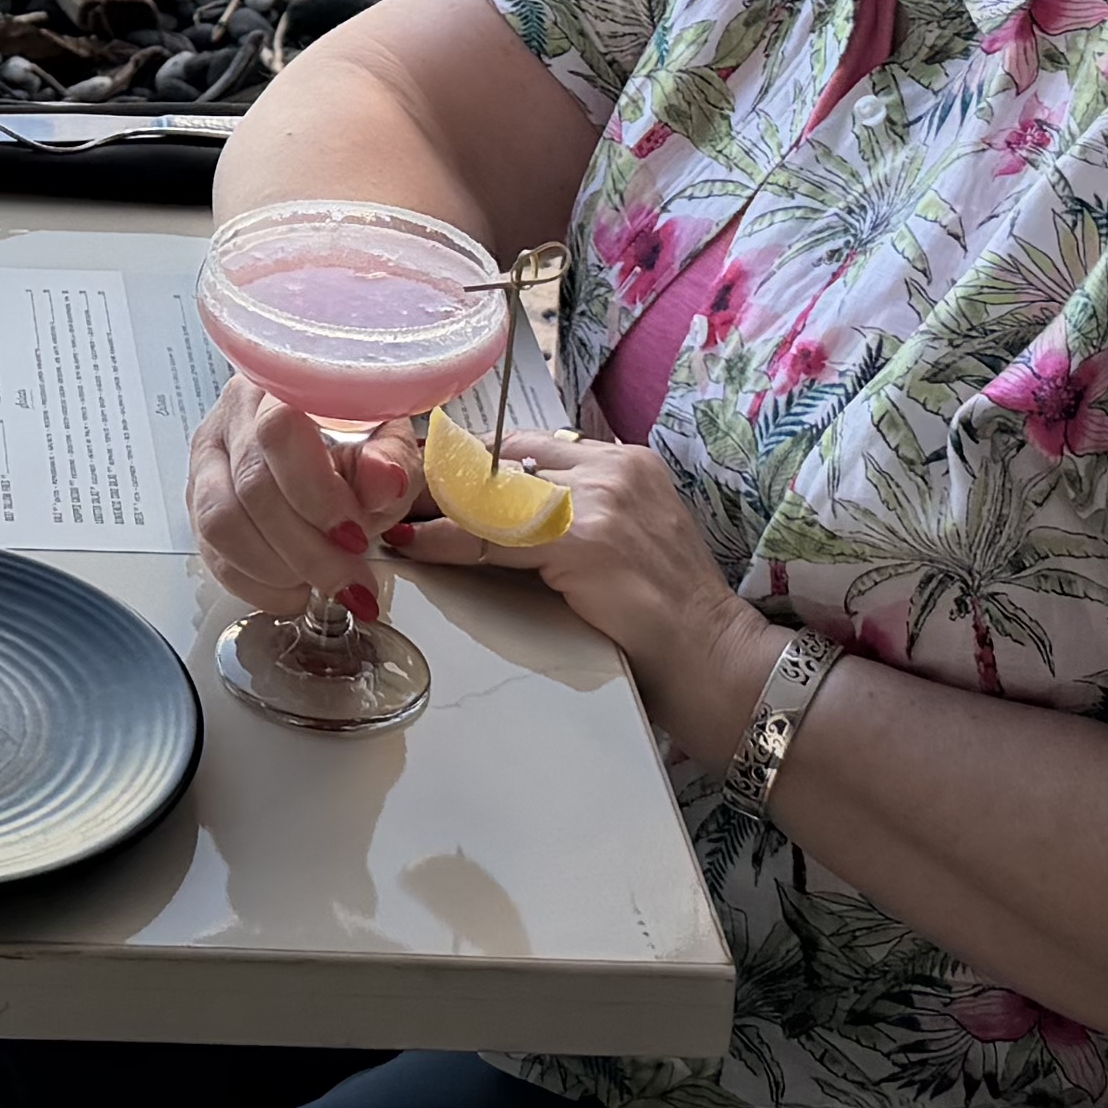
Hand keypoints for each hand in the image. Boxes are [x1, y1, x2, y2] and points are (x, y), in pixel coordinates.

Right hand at [186, 382, 422, 628]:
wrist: (330, 456)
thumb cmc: (360, 447)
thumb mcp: (390, 450)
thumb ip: (390, 464)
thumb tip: (383, 480)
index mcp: (282, 386)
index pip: (279, 433)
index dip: (315, 493)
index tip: (353, 534)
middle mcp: (235, 416)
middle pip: (252, 488)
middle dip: (307, 550)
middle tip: (350, 579)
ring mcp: (208, 459)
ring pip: (220, 524)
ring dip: (277, 569)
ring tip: (319, 583)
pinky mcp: (197, 500)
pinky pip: (210, 552)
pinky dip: (255, 584)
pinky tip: (292, 587)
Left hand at [394, 432, 775, 762]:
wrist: (718, 662)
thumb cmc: (669, 621)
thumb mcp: (623, 544)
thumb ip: (576, 518)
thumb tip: (499, 518)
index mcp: (627, 463)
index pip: (527, 446)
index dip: (471, 463)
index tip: (426, 477)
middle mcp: (614, 467)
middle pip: (502, 454)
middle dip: (443, 474)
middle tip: (392, 492)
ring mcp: (601, 499)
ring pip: (491, 488)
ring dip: (433, 502)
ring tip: (389, 514)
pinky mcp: (585, 538)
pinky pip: (492, 532)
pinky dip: (445, 539)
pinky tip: (414, 545)